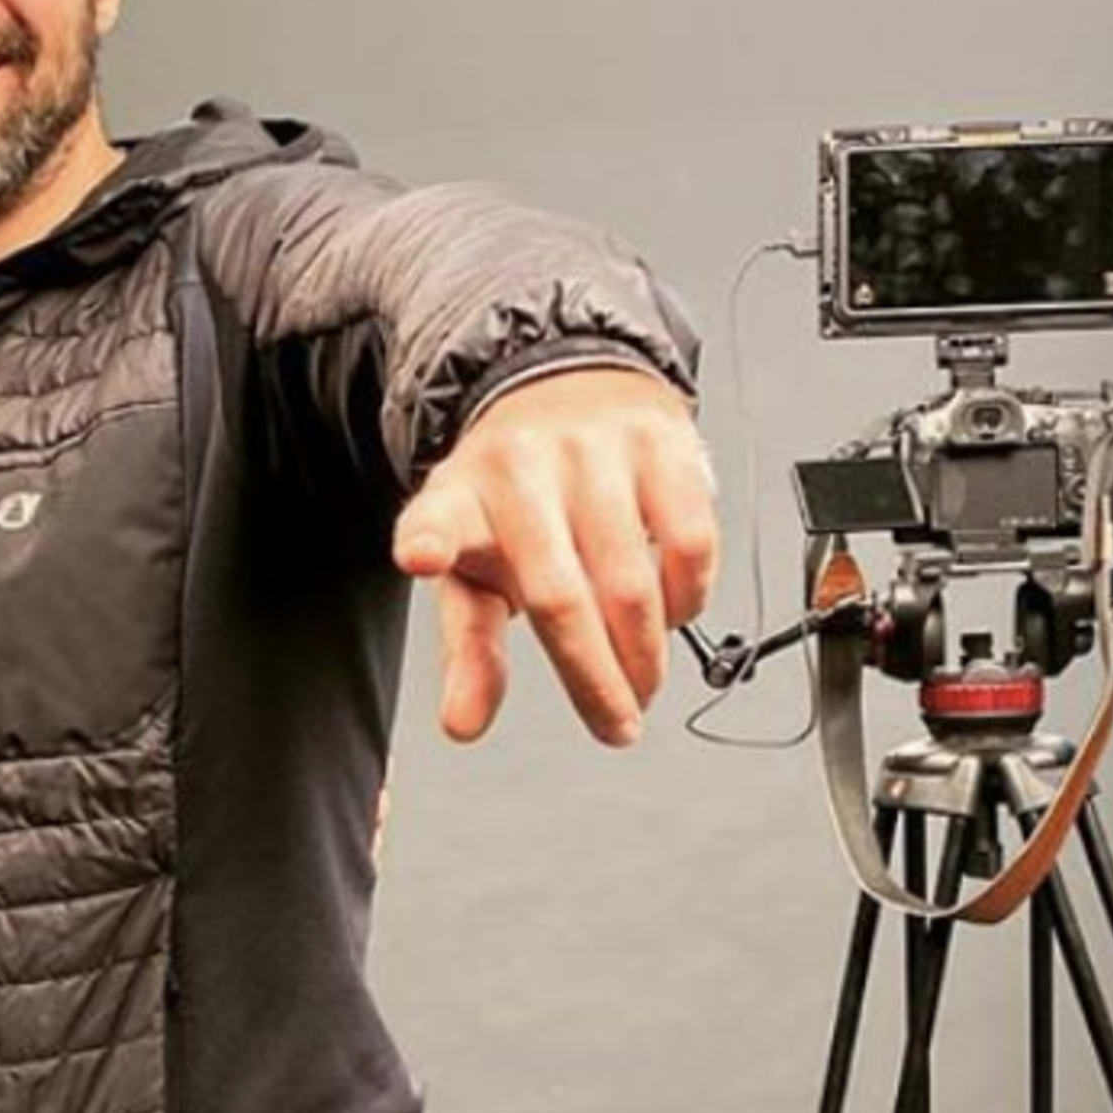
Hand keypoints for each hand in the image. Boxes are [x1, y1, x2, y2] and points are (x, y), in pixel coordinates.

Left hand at [389, 366, 716, 745]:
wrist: (567, 388)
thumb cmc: (515, 500)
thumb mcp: (474, 566)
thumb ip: (470, 649)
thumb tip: (465, 723)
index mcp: (461, 499)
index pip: (435, 520)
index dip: (428, 540)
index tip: (421, 559)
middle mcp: (522, 468)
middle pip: (559, 596)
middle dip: (595, 680)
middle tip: (616, 723)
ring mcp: (594, 451)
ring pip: (631, 581)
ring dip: (647, 653)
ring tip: (644, 678)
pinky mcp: (661, 444)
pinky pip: (690, 543)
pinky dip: (688, 596)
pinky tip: (673, 610)